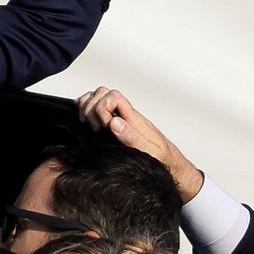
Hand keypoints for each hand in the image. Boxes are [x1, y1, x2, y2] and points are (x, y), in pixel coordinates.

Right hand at [77, 86, 204, 202]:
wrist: (167, 161)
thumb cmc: (158, 157)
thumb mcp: (147, 150)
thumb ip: (130, 136)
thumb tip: (114, 122)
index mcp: (133, 117)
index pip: (114, 96)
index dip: (103, 107)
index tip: (103, 126)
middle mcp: (125, 113)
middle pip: (103, 92)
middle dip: (92, 108)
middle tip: (95, 127)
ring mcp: (118, 116)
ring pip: (98, 96)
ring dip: (88, 107)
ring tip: (90, 125)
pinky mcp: (114, 122)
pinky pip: (97, 106)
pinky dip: (86, 109)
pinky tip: (86, 121)